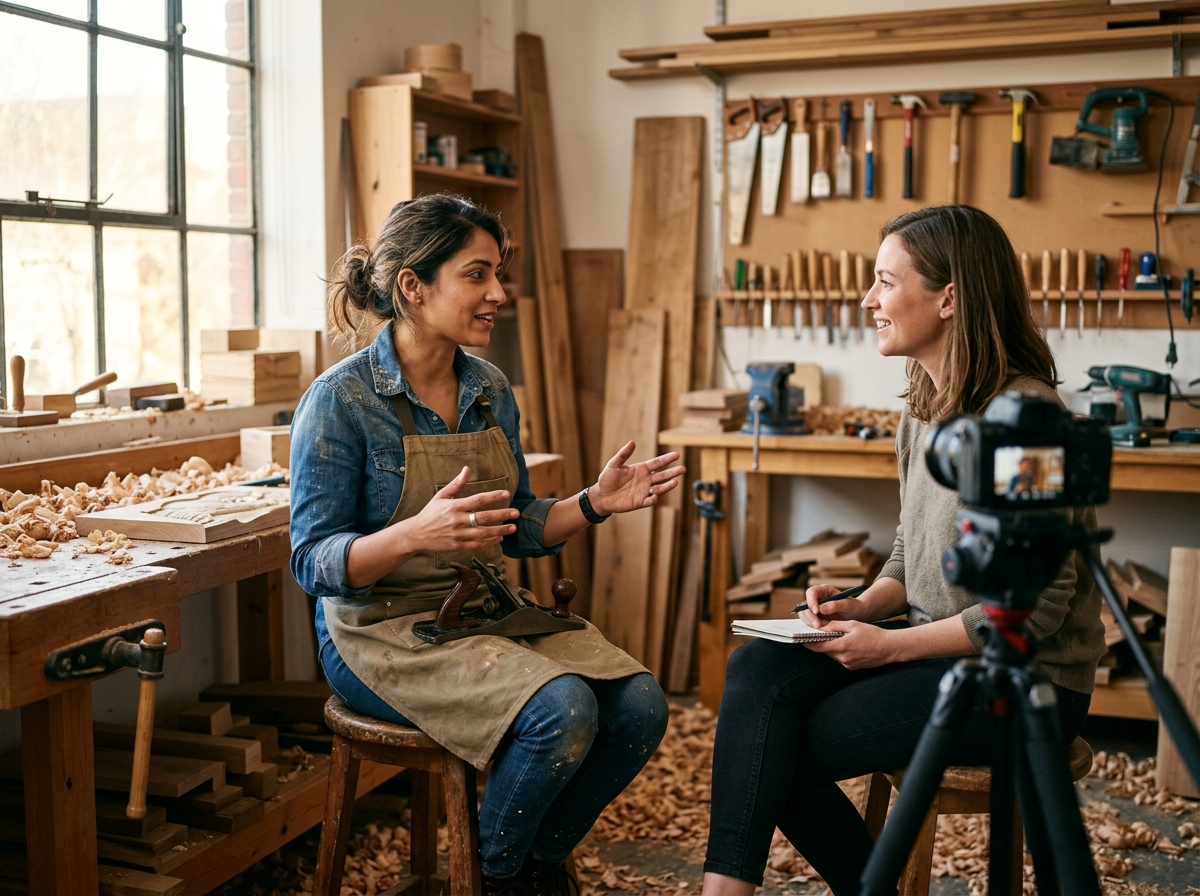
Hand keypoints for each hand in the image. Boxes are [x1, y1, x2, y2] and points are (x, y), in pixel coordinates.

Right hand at [400, 465, 518, 552]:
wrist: (416, 534)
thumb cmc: (430, 513)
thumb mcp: (441, 496)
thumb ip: (456, 484)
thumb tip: (467, 469)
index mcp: (454, 506)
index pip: (478, 500)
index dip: (493, 496)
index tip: (506, 493)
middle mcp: (457, 521)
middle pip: (484, 517)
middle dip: (502, 515)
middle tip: (516, 513)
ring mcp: (458, 535)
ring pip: (483, 533)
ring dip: (500, 530)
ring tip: (512, 528)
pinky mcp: (457, 546)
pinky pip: (477, 544)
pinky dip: (490, 542)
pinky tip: (499, 538)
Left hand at [590, 443, 685, 515]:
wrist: (602, 496)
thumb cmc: (607, 479)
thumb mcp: (614, 464)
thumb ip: (623, 454)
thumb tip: (632, 442)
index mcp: (641, 469)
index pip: (657, 463)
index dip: (666, 459)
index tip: (677, 455)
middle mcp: (645, 480)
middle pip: (662, 475)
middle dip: (672, 472)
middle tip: (683, 468)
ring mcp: (643, 491)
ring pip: (659, 488)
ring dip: (667, 486)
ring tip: (675, 482)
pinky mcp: (639, 502)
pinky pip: (649, 500)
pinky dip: (653, 499)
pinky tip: (655, 495)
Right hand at [800, 583, 869, 628]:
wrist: (857, 615)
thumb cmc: (853, 607)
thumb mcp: (847, 605)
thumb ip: (834, 605)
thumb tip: (820, 609)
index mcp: (824, 590)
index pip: (812, 592)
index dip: (811, 601)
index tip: (816, 611)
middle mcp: (817, 598)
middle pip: (805, 605)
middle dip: (810, 616)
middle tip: (818, 625)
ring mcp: (815, 608)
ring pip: (805, 614)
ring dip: (810, 622)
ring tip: (821, 628)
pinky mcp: (815, 618)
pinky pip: (809, 622)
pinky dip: (812, 627)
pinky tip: (821, 630)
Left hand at [804, 620, 898, 669]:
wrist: (890, 648)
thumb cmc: (872, 634)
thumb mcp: (852, 625)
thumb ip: (834, 626)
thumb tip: (820, 626)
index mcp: (841, 646)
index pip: (817, 646)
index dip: (806, 642)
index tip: (799, 638)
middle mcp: (842, 658)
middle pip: (824, 650)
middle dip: (820, 642)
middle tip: (817, 632)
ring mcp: (847, 664)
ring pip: (832, 654)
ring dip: (831, 646)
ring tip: (837, 636)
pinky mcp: (852, 667)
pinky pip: (841, 658)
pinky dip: (840, 651)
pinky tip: (848, 644)